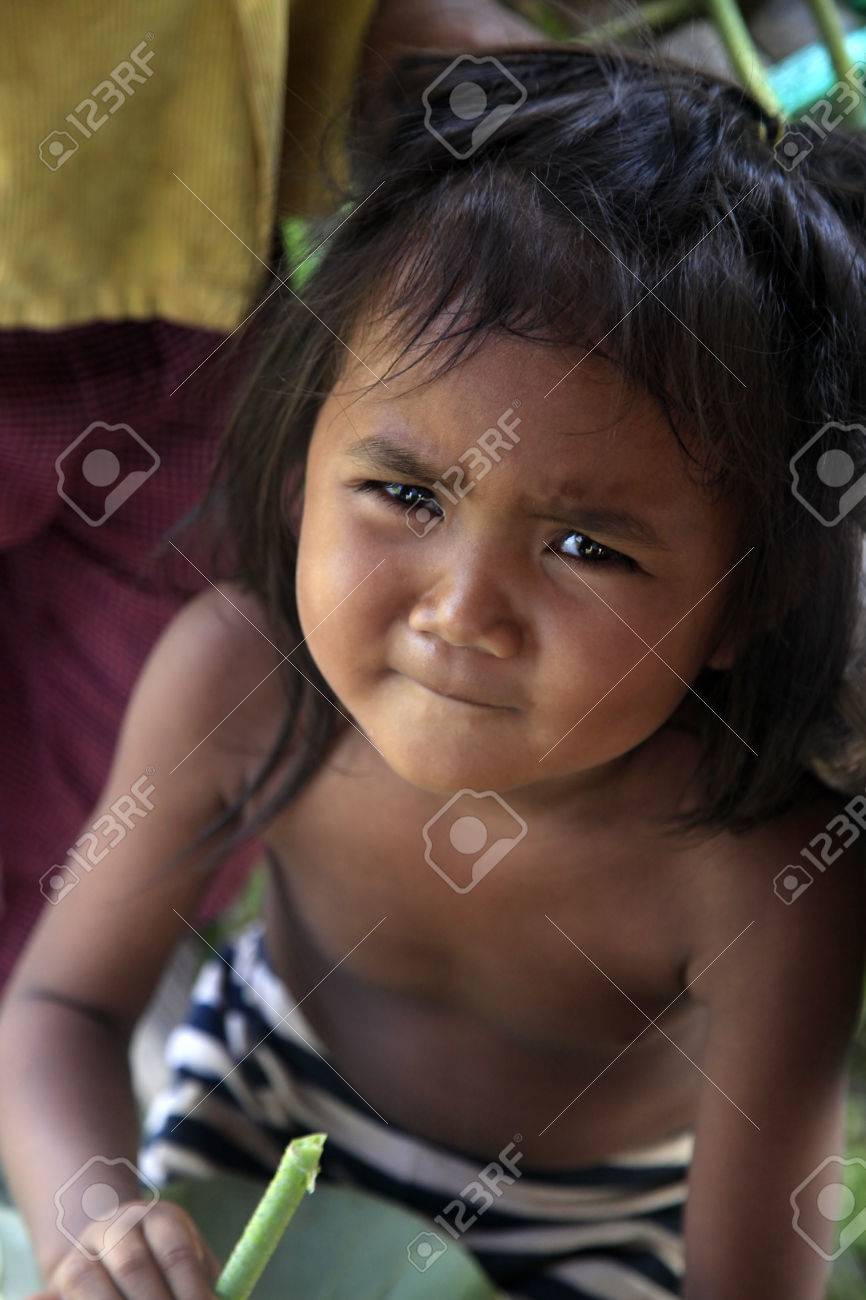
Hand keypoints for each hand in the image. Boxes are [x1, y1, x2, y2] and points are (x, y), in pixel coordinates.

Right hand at [30, 1199, 221, 1298]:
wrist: (111, 1248)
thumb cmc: (166, 1267)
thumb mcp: (188, 1264)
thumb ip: (201, 1285)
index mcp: (160, 1218)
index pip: (176, 1252)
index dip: (191, 1290)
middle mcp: (117, 1226)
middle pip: (133, 1265)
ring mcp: (81, 1252)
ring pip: (87, 1280)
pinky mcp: (54, 1283)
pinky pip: (47, 1297)